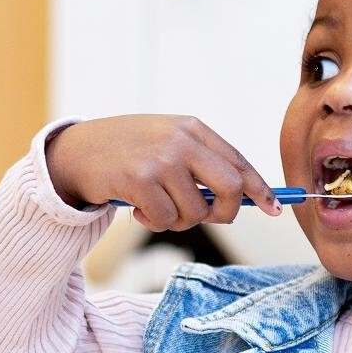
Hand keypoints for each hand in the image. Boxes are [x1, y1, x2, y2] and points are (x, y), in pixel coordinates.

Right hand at [45, 114, 280, 229]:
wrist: (75, 150)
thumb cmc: (128, 151)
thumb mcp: (168, 143)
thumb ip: (202, 164)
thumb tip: (243, 197)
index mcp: (194, 129)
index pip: (239, 162)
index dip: (261, 189)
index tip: (277, 208)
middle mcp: (182, 140)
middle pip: (230, 188)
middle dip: (225, 213)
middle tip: (206, 217)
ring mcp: (161, 159)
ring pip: (196, 211)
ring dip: (180, 221)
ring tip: (157, 208)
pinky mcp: (139, 180)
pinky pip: (167, 219)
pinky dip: (156, 223)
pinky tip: (138, 211)